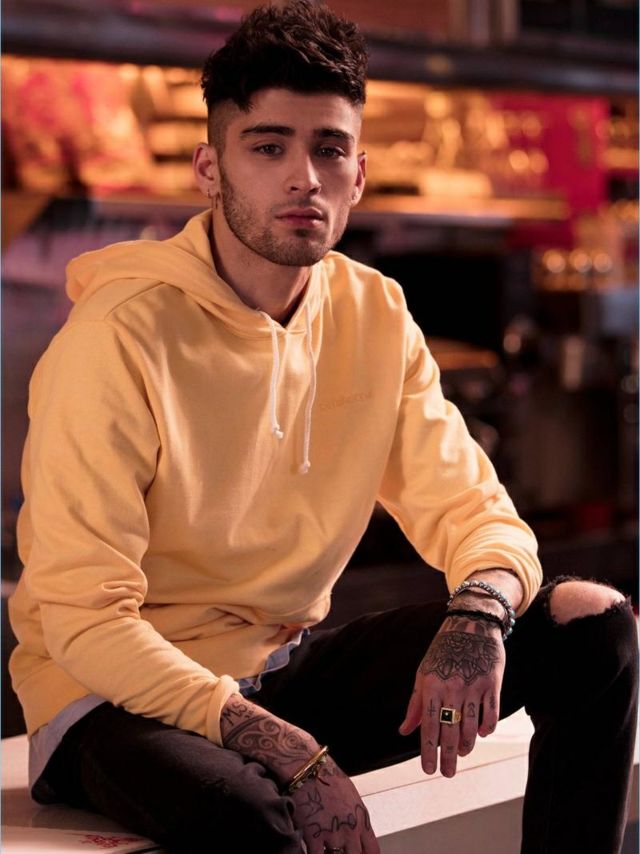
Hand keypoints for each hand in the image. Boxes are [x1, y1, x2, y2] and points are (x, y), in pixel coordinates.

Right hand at [290, 757, 379, 853]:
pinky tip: (311, 850)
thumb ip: (354, 817)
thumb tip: (354, 832)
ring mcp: (333, 834)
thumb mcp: (351, 796)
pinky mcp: (314, 836)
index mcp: (361, 819)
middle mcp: (351, 829)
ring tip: (325, 849)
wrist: (308, 769)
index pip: (372, 850)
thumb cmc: (327, 777)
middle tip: (339, 852)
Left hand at [398, 613, 504, 777]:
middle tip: (448, 773)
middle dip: (449, 757)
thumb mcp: (423, 673)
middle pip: (450, 731)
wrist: (471, 623)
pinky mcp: (492, 684)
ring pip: (471, 727)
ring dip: (467, 745)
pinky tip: (481, 735)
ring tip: (463, 754)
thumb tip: (404, 731)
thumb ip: (415, 704)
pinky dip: (486, 728)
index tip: (429, 770)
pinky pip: (491, 714)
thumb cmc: (443, 650)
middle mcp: (452, 688)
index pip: (428, 726)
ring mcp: (473, 686)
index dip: (428, 751)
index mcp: (431, 686)